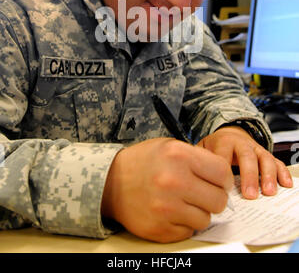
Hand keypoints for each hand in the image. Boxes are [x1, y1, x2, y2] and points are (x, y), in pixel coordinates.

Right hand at [101, 138, 232, 242]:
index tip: (217, 181)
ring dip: (198, 212)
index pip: (222, 173)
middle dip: (213, 197)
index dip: (223, 178)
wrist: (110, 181)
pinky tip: (171, 211)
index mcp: (179, 156)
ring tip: (183, 201)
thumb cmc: (143, 162)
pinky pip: (188, 231)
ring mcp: (166, 208)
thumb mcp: (169, 146)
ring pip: (205, 219)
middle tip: (202, 193)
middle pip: (219, 200)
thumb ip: (198, 158)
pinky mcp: (159, 229)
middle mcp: (174, 181)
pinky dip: (183, 224)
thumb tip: (224, 177)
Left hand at [197, 126, 292, 198]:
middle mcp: (242, 143)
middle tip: (249, 195)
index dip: (224, 172)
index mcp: (223, 141)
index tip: (223, 189)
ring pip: (264, 158)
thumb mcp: (202, 151)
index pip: (223, 155)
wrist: (228, 135)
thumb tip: (197, 182)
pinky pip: (277, 162)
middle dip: (249, 176)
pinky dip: (282, 172)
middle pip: (247, 156)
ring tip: (268, 192)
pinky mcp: (266, 155)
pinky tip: (285, 184)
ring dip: (268, 176)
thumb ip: (199, 163)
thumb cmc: (214, 148)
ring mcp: (256, 149)